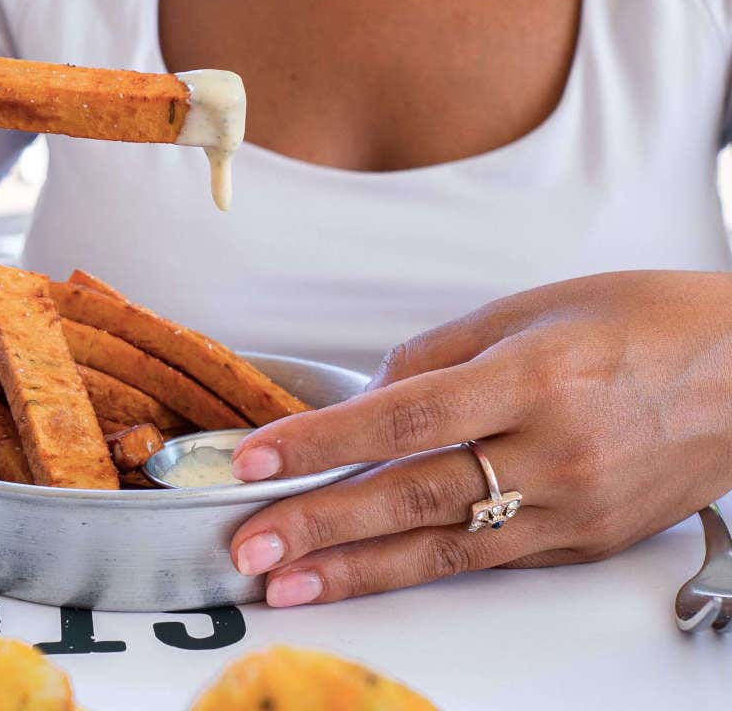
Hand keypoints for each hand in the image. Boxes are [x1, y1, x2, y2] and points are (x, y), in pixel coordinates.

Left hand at [229, 270, 731, 606]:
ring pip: (445, 548)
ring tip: (288, 586)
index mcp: (534, 376)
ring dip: (357, 571)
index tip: (256, 461)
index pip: (403, 419)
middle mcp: (554, 451)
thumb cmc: (646, 324)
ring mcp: (573, 508)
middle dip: (320, 524)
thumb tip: (367, 398)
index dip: (321, 443)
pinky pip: (490, 560)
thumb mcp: (535, 309)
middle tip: (249, 546)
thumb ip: (438, 355)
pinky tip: (369, 578)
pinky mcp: (586, 544)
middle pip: (414, 496)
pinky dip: (421, 570)